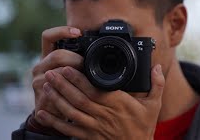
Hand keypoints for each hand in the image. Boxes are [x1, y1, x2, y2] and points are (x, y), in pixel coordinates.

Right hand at [31, 27, 82, 123]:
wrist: (53, 114)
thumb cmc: (67, 89)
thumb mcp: (73, 71)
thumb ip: (79, 60)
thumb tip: (100, 49)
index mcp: (47, 57)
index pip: (48, 37)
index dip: (62, 31)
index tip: (78, 32)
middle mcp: (40, 67)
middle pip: (57, 55)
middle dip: (76, 60)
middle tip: (88, 66)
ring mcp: (38, 82)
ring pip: (59, 72)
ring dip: (76, 75)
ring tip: (87, 80)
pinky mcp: (41, 96)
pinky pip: (58, 89)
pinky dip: (72, 89)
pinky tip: (80, 91)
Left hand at [35, 65, 164, 139]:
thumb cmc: (143, 126)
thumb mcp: (154, 105)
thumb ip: (156, 85)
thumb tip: (157, 67)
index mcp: (119, 104)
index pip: (95, 90)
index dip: (79, 79)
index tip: (67, 67)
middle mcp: (104, 115)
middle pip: (79, 99)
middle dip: (63, 85)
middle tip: (49, 72)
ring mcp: (95, 127)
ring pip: (71, 112)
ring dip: (57, 99)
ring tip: (45, 86)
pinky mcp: (88, 137)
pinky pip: (68, 129)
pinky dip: (54, 121)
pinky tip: (41, 112)